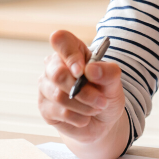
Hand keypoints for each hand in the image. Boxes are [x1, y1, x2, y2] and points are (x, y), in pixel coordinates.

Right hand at [37, 29, 125, 144]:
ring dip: (85, 105)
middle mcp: (54, 66)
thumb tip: (91, 69)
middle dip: (84, 91)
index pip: (60, 39)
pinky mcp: (45, 107)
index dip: (70, 55)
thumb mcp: (114, 81)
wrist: (103, 119)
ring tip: (97, 107)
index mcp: (72, 51)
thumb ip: (108, 72)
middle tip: (101, 100)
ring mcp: (46, 87)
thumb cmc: (106, 93)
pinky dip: (79, 117)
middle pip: (57, 74)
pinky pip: (60, 112)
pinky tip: (85, 116)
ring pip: (59, 96)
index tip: (81, 71)